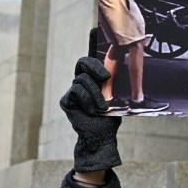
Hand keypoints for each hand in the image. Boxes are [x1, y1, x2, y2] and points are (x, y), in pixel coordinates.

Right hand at [60, 57, 121, 171]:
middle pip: (83, 63)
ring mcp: (73, 91)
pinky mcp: (66, 100)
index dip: (95, 56)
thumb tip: (121, 69)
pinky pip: (76, 91)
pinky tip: (92, 111)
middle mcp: (82, 83)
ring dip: (96, 94)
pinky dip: (87, 101)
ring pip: (82, 80)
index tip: (100, 52)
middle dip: (95, 67)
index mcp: (94, 79)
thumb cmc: (110, 116)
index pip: (91, 61)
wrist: (101, 135)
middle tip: (106, 77)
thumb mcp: (115, 97)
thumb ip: (113, 84)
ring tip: (103, 108)